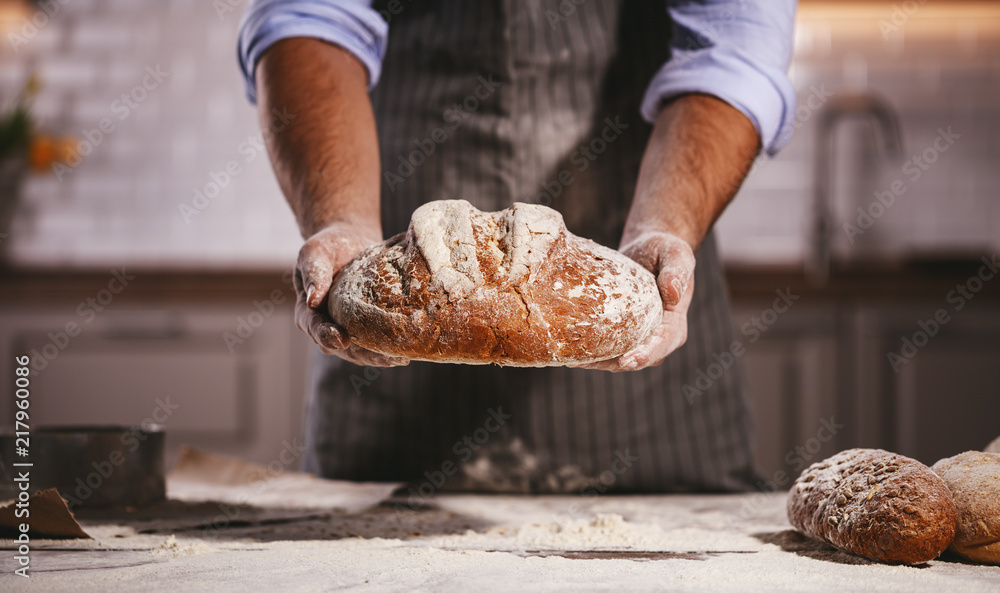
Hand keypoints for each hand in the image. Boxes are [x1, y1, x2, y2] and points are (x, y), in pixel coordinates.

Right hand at [293, 222, 409, 366]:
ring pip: (361, 351)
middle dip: (364, 355)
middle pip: (342, 348)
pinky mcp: (367, 328)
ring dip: (380, 357)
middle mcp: (327, 326)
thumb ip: (313, 273)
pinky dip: (389, 348)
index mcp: (309, 312)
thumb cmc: (329, 246)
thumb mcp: (315, 252)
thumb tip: (312, 300)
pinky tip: (406, 350)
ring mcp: (348, 330)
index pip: (316, 328)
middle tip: (385, 358)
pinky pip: (376, 343)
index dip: (327, 336)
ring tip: (401, 358)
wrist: (350, 244)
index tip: (341, 339)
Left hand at [576, 231, 694, 371]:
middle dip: (609, 363)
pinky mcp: (620, 332)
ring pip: (615, 357)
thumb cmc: (665, 250)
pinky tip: (567, 345)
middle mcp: (656, 339)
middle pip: (633, 359)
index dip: (643, 356)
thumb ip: (677, 271)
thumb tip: (673, 294)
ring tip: (570, 357)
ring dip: (594, 360)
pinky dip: (588, 348)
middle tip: (583, 362)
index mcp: (674, 326)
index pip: (659, 347)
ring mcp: (637, 338)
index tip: (625, 361)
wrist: (648, 249)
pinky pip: (604, 345)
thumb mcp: (676, 254)